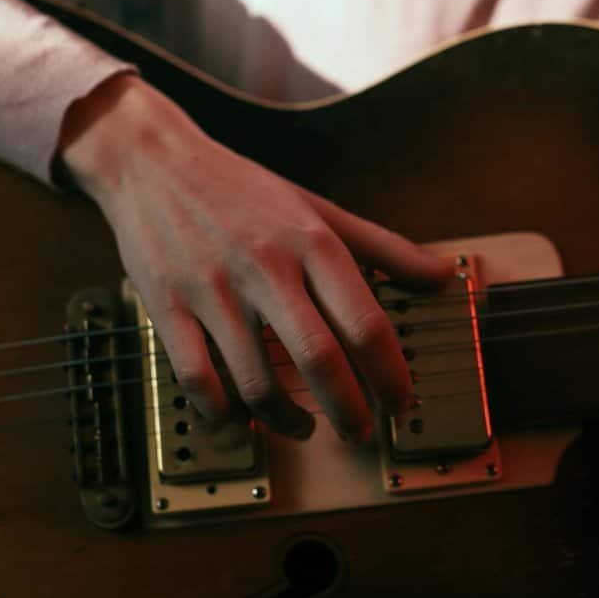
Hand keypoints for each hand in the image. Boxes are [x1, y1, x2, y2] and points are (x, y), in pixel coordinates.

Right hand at [60, 74, 452, 442]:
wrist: (155, 162)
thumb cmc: (244, 190)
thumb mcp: (318, 209)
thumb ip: (383, 247)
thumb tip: (444, 277)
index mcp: (311, 242)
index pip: (365, 321)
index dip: (391, 374)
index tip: (400, 403)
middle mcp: (266, 266)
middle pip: (319, 359)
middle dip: (349, 412)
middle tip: (360, 434)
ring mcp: (214, 290)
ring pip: (257, 381)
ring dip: (287, 421)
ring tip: (304, 426)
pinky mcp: (167, 308)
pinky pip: (198, 381)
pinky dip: (223, 414)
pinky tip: (241, 421)